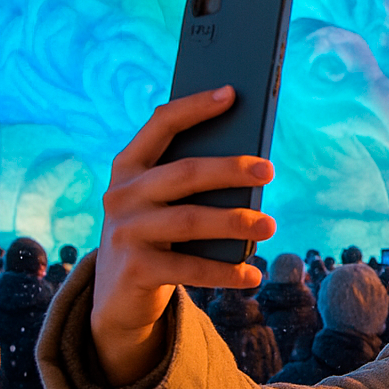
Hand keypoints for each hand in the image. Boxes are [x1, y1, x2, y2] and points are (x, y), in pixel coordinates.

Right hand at [91, 87, 274, 385]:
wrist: (118, 295)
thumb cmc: (158, 234)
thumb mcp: (166, 202)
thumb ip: (194, 181)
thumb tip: (254, 170)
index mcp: (130, 167)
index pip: (161, 125)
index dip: (195, 107)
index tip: (231, 94)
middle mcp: (122, 194)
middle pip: (184, 173)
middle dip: (230, 169)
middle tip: (268, 171)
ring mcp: (125, 232)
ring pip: (190, 220)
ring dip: (235, 222)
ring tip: (269, 226)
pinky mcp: (134, 269)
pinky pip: (189, 268)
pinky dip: (226, 272)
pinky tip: (252, 275)